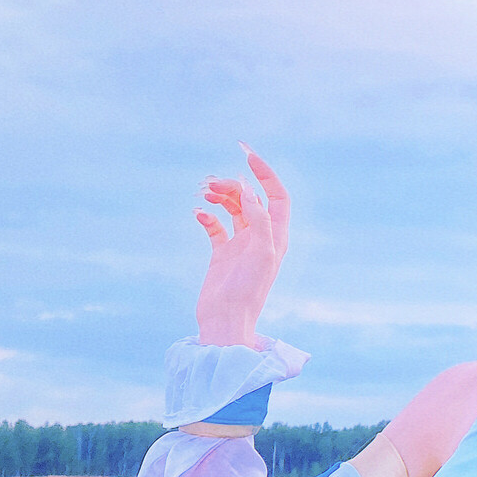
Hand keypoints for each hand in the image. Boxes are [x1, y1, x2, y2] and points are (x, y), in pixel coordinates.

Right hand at [194, 146, 290, 347]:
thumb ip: (259, 220)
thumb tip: (249, 191)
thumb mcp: (261, 253)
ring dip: (220, 196)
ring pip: (233, 209)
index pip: (276, 196)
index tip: (246, 155)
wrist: (225, 321)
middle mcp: (261, 238)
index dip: (265, 174)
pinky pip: (215, 227)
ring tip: (205, 192)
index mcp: (277, 236)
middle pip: (250, 199)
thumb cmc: (248, 291)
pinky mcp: (222, 255)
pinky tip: (199, 214)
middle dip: (233, 185)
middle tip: (212, 183)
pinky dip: (208, 216)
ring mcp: (241, 246)